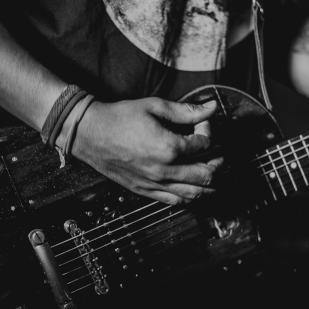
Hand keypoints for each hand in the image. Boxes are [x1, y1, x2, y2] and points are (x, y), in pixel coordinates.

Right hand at [72, 97, 223, 204]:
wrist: (90, 133)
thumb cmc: (118, 118)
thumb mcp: (154, 107)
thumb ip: (186, 111)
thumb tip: (210, 107)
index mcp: (168, 148)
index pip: (204, 144)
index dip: (209, 131)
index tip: (204, 123)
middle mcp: (164, 170)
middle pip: (207, 174)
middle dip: (219, 161)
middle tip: (219, 151)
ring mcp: (154, 184)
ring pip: (195, 193)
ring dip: (210, 184)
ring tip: (214, 172)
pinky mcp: (145, 191)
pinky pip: (176, 201)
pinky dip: (191, 196)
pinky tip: (195, 189)